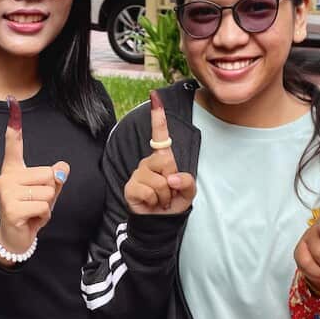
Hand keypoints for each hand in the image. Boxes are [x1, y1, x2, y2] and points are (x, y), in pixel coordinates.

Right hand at [0, 97, 68, 265]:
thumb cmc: (31, 211)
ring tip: (34, 211)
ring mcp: (6, 192)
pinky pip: (43, 205)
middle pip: (48, 174)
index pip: (14, 144)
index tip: (12, 101)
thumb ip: (55, 177)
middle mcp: (6, 176)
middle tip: (36, 203)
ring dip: (48, 205)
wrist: (15, 237)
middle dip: (51, 192)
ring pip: (48, 191)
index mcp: (14, 169)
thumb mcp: (47, 192)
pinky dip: (44, 215)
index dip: (14, 125)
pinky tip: (32, 219)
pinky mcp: (11, 208)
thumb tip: (62, 167)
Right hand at [123, 91, 194, 214]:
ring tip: (160, 200)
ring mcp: (138, 173)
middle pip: (166, 162)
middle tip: (169, 192)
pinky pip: (149, 191)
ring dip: (165, 195)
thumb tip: (171, 178)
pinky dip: (155, 201)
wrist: (159, 221)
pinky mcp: (131, 186)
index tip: (155, 96)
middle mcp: (148, 162)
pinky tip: (151, 203)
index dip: (158, 117)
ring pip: (159, 181)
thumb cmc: (173, 202)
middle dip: (173, 181)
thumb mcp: (189, 192)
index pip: (160, 135)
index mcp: (163, 158)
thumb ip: (187, 182)